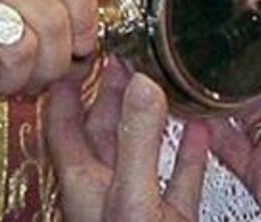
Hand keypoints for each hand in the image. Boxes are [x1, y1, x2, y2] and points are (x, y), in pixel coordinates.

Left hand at [46, 58, 207, 221]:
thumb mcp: (133, 195)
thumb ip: (138, 141)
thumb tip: (142, 84)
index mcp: (83, 184)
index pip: (61, 122)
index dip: (66, 86)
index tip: (80, 54)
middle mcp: (106, 191)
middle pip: (101, 130)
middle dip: (111, 92)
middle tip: (124, 58)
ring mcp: (139, 205)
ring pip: (140, 150)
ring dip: (149, 117)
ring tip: (157, 84)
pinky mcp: (171, 217)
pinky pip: (180, 177)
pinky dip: (190, 151)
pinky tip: (199, 130)